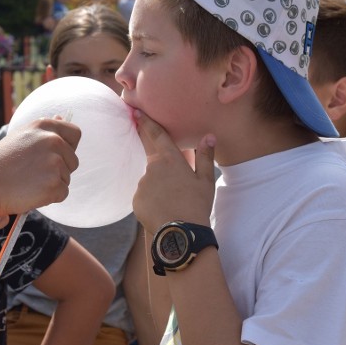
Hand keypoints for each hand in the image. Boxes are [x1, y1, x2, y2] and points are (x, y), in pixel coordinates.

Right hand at [0, 117, 79, 215]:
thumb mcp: (21, 136)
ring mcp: (55, 162)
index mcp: (45, 126)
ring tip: (27, 182)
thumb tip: (61, 117)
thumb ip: (44, 130)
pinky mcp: (54, 184)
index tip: (56, 156)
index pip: (75, 133)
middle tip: (33, 174)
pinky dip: (49, 197)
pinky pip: (62, 193)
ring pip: (66, 178)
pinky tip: (30, 192)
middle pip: (73, 161)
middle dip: (59, 170)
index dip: (69, 147)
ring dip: (52, 184)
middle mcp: (53, 140)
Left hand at [132, 111, 215, 232]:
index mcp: (170, 160)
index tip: (136, 111)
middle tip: (150, 147)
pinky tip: (164, 211)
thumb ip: (204, 157)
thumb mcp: (206, 181)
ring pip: (150, 181)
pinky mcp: (136, 199)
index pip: (156, 135)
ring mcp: (142, 184)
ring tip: (174, 202)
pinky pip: (144, 196)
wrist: (181, 233)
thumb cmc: (197, 205)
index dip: (146, 122)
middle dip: (150, 150)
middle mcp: (153, 168)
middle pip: (153, 158)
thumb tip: (209, 136)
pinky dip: (152, 201)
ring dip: (159, 186)